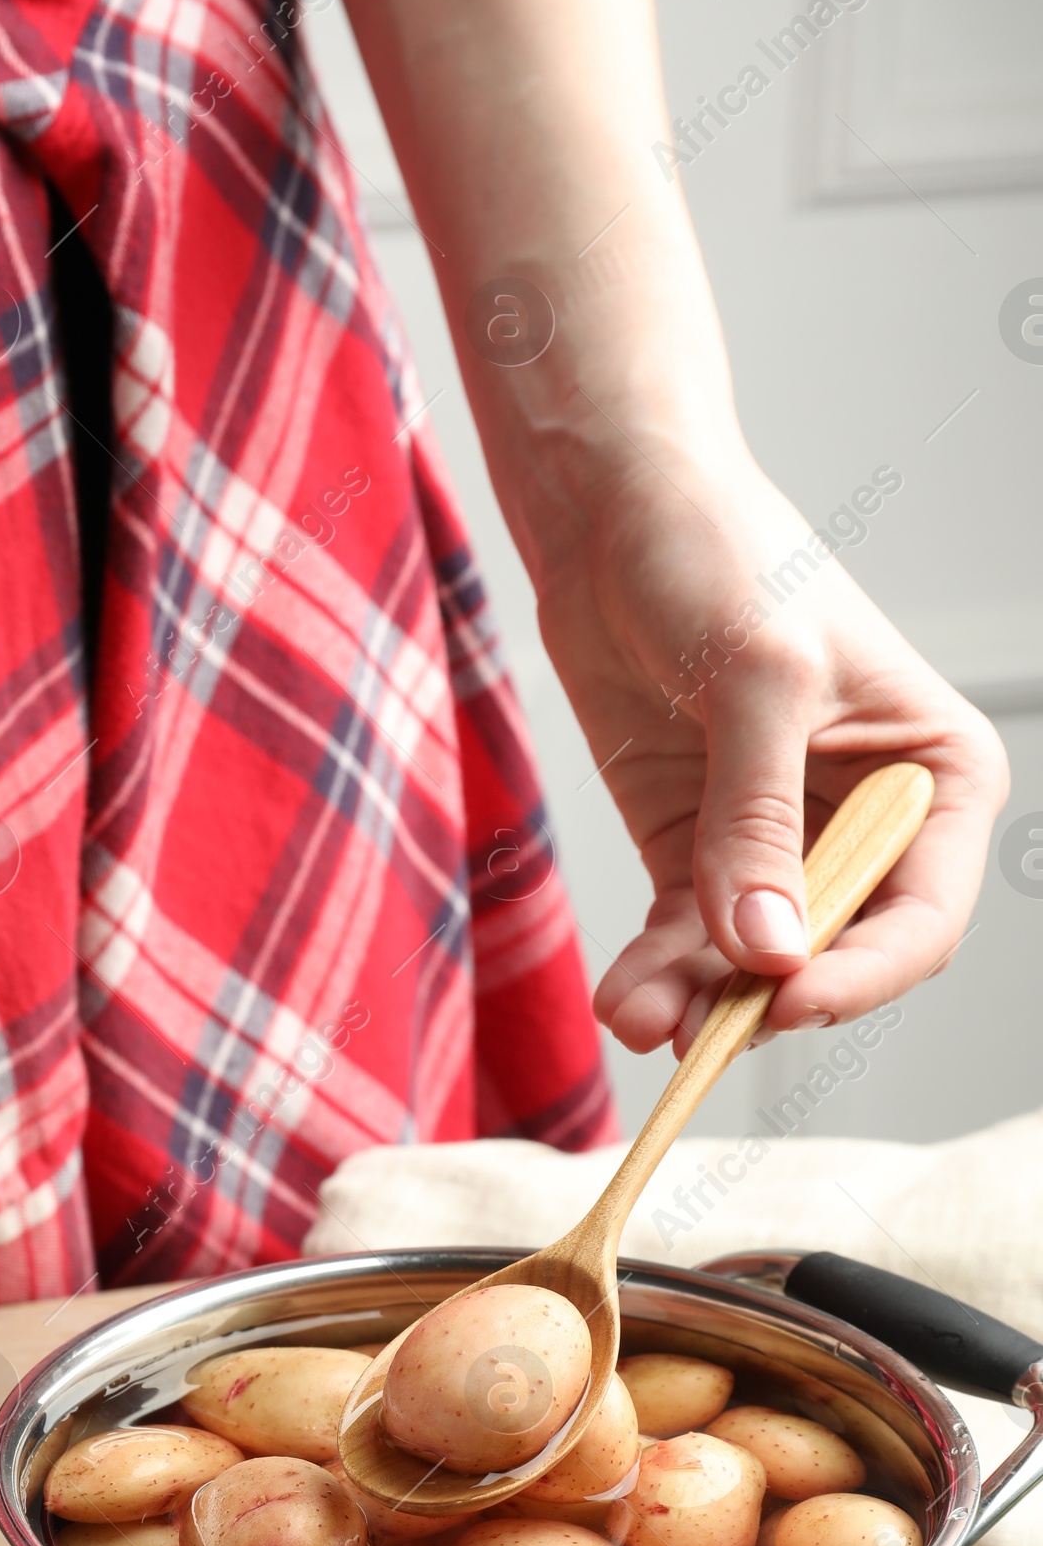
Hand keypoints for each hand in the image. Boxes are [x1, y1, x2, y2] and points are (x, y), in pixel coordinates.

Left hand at [532, 449, 1008, 1054]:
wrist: (612, 513)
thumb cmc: (717, 556)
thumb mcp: (755, 678)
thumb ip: (757, 817)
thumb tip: (766, 947)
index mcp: (932, 776)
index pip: (922, 912)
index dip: (862, 972)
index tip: (788, 998)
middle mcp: (866, 824)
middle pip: (834, 952)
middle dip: (766, 997)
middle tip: (698, 1032)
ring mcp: (777, 845)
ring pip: (751, 960)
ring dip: (699, 999)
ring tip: (639, 1019)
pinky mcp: (696, 851)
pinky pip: (685, 938)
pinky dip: (656, 972)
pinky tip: (625, 1000)